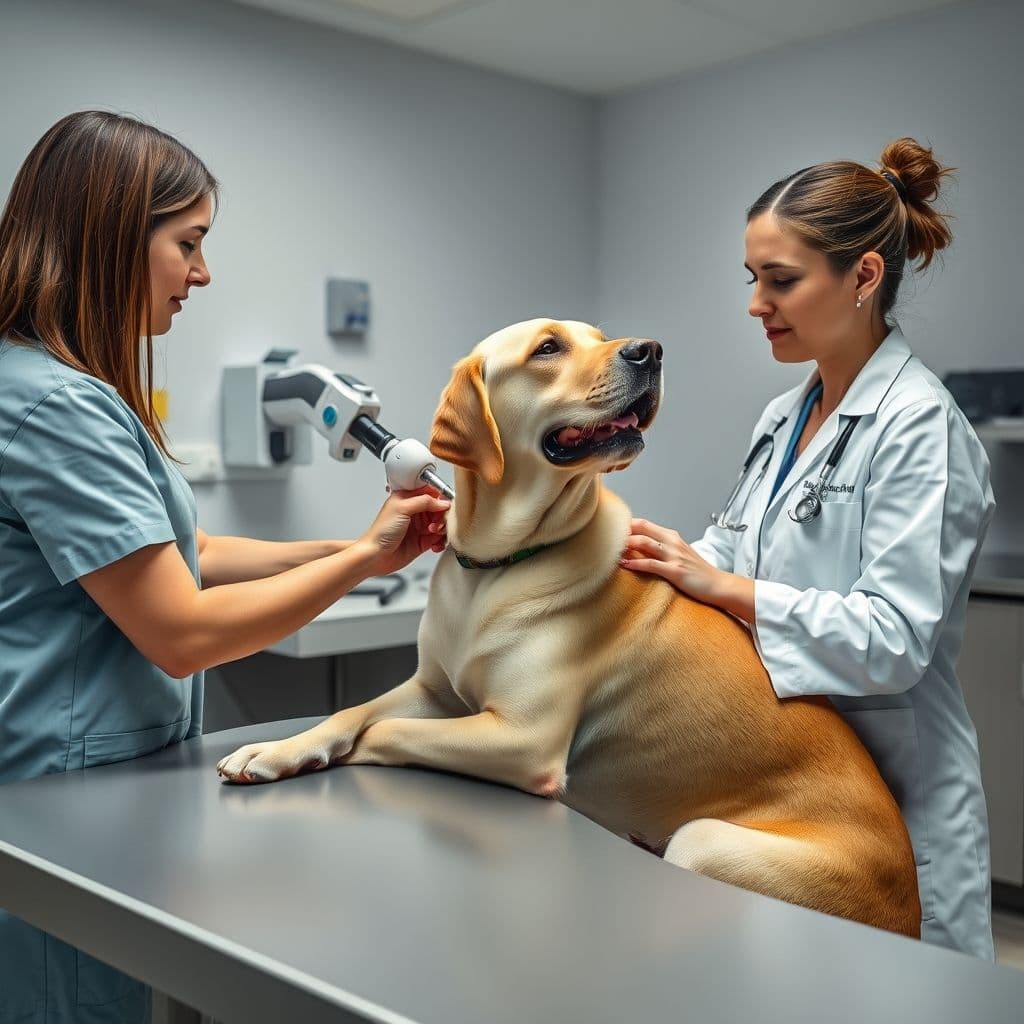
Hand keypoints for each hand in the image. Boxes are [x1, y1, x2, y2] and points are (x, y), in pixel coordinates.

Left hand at [357, 486, 449, 575]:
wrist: (375, 556)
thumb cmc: (380, 532)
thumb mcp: (402, 508)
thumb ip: (424, 501)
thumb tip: (442, 502)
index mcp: (409, 499)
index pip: (432, 493)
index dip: (440, 499)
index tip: (444, 507)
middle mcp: (416, 512)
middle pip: (440, 509)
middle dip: (442, 517)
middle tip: (436, 524)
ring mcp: (420, 527)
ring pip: (442, 524)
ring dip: (442, 530)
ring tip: (433, 534)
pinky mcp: (423, 541)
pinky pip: (440, 539)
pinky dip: (441, 542)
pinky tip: (434, 545)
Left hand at [619, 518, 754, 621]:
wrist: (718, 585)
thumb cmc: (698, 572)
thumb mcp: (679, 555)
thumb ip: (661, 550)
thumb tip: (640, 550)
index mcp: (672, 537)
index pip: (644, 524)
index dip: (626, 525)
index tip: (611, 530)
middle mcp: (672, 542)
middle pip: (642, 528)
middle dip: (623, 531)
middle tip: (606, 537)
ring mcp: (673, 555)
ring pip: (644, 542)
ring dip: (625, 545)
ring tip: (610, 550)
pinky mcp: (675, 571)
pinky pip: (650, 564)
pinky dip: (635, 563)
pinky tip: (624, 564)